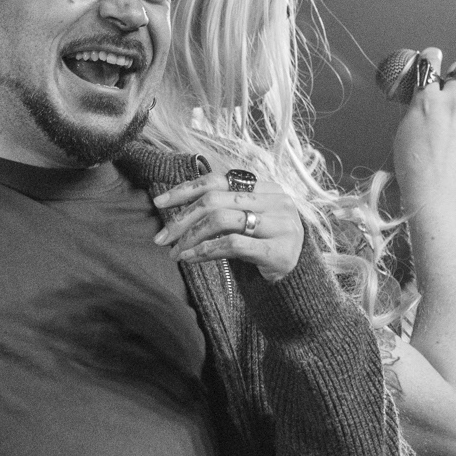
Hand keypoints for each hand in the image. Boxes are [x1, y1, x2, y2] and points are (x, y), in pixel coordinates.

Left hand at [152, 171, 303, 282]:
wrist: (296, 277)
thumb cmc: (261, 244)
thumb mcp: (243, 220)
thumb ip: (220, 207)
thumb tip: (174, 204)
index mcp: (265, 186)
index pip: (217, 179)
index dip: (185, 189)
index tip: (159, 202)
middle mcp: (276, 200)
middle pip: (215, 200)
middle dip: (182, 218)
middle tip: (161, 238)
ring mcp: (281, 224)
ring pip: (221, 220)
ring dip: (191, 237)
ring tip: (175, 252)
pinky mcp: (279, 250)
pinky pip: (232, 244)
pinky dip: (205, 250)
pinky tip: (190, 258)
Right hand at [391, 47, 455, 211]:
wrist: (434, 188)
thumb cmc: (414, 167)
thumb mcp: (403, 133)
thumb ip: (416, 114)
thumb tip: (422, 109)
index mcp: (427, 100)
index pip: (430, 64)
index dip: (432, 56)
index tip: (432, 56)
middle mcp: (452, 103)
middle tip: (455, 81)